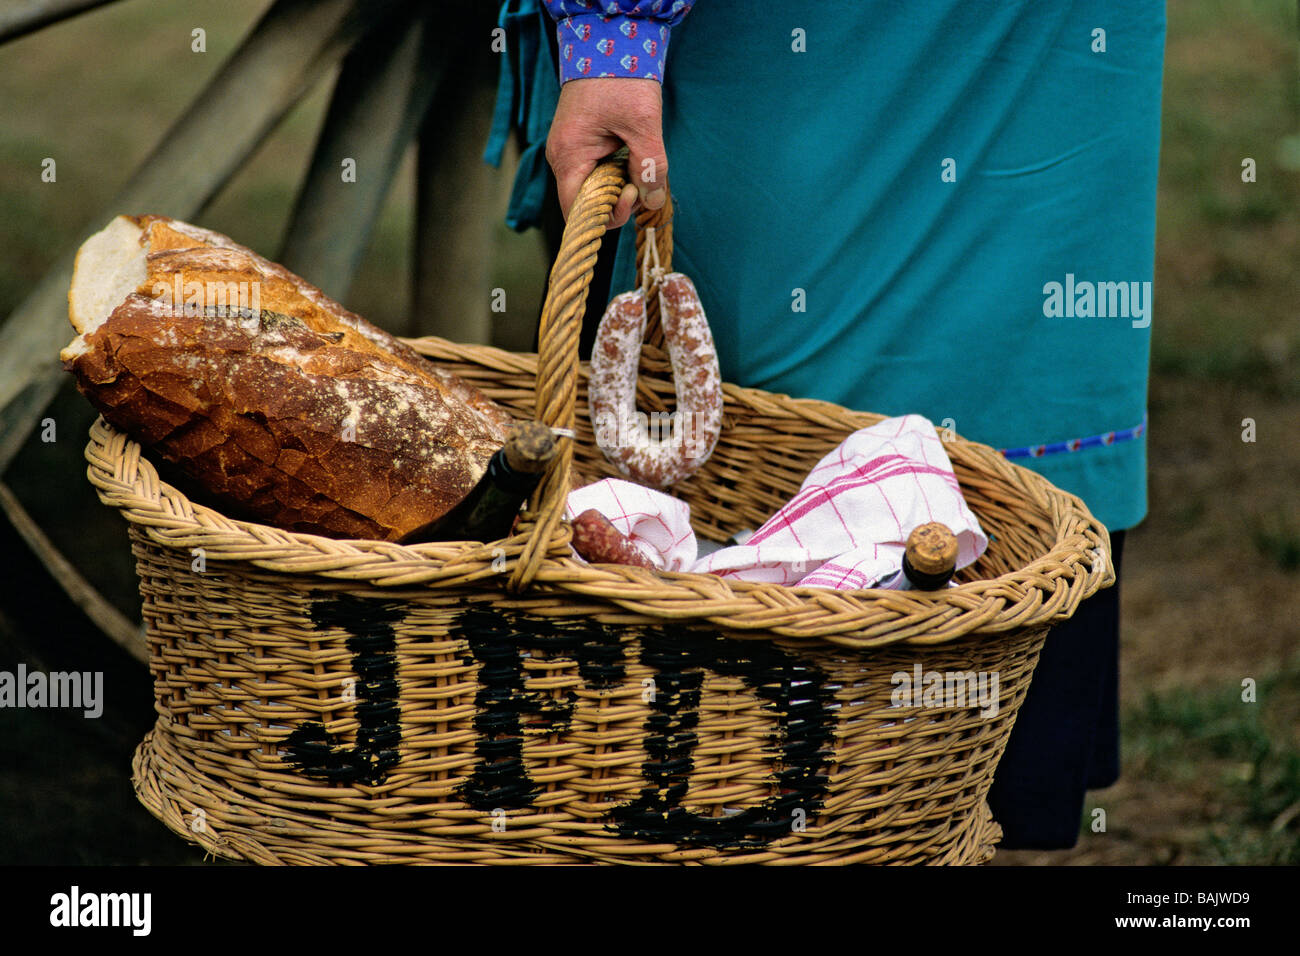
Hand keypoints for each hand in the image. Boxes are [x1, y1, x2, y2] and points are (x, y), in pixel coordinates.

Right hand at [546, 77, 667, 228]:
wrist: (609, 39)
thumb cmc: (623, 78)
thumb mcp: (644, 124)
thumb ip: (649, 167)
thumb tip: (653, 202)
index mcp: (569, 155)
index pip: (577, 211)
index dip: (606, 216)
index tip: (633, 197)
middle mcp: (561, 157)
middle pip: (587, 201)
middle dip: (617, 199)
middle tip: (642, 179)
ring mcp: (568, 149)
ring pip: (593, 187)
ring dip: (619, 184)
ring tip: (637, 160)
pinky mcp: (579, 142)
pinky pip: (595, 170)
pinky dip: (615, 171)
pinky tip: (630, 153)